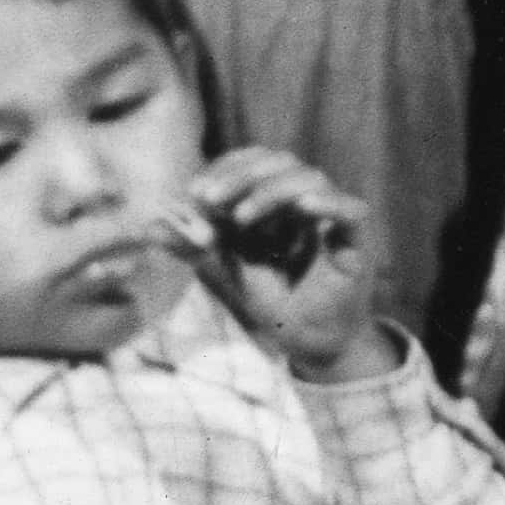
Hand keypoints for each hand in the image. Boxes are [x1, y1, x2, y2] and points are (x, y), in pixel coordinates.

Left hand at [171, 148, 388, 372]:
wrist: (308, 342)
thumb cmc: (270, 303)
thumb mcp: (223, 271)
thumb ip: (193, 247)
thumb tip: (148, 226)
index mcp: (276, 200)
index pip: (254, 162)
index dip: (225, 169)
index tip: (195, 192)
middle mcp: (304, 201)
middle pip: (280, 161)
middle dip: (241, 174)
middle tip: (209, 198)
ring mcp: (330, 218)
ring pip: (309, 177)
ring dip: (270, 191)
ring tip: (241, 217)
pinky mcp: (355, 241)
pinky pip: (350, 210)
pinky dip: (328, 202)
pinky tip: (304, 206)